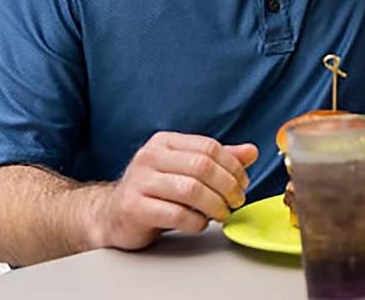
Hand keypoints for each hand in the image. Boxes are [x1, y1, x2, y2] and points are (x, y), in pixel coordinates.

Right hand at [91, 132, 258, 249]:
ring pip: (191, 190)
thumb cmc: (155, 191)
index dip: (233, 166)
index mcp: (165, 142)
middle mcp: (149, 157)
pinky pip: (176, 214)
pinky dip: (196, 222)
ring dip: (215, 205)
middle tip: (236, 201)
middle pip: (202, 167)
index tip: (243, 183)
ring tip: (221, 214)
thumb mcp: (187, 170)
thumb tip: (251, 151)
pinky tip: (200, 223)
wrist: (113, 215)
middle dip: (227, 187)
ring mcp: (138, 182)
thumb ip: (219, 160)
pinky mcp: (133, 208)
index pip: (209, 147)